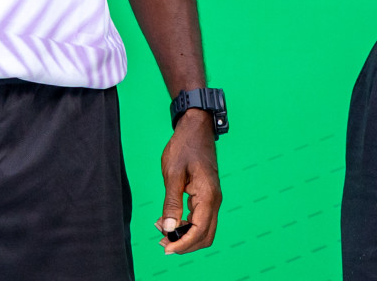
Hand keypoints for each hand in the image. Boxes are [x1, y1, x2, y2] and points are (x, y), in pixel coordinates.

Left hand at [157, 109, 220, 254]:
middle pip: (205, 236)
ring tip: (162, 230)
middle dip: (185, 244)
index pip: (199, 231)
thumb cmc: (184, 147)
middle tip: (162, 242)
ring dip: (185, 236)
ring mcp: (212, 198)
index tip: (165, 248)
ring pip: (204, 229)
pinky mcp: (207, 195)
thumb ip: (171, 203)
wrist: (196, 127)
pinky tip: (169, 219)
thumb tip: (168, 229)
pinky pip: (201, 218)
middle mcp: (214, 200)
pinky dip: (187, 225)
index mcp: (207, 196)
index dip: (182, 244)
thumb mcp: (173, 174)